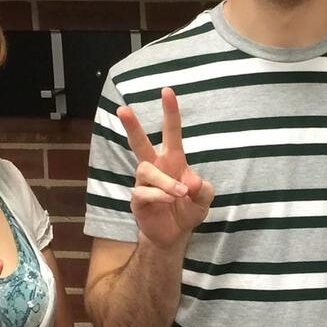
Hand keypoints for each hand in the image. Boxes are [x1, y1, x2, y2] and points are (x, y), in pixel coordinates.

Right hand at [119, 87, 214, 249]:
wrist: (175, 235)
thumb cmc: (188, 209)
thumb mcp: (204, 199)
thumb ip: (203, 189)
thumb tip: (191, 181)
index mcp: (173, 160)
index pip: (171, 132)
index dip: (170, 112)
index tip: (167, 90)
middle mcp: (155, 167)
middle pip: (140, 143)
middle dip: (132, 126)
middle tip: (123, 108)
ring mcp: (144, 183)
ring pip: (146, 171)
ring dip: (165, 181)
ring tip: (180, 193)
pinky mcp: (137, 200)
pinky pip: (143, 192)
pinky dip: (159, 196)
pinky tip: (168, 202)